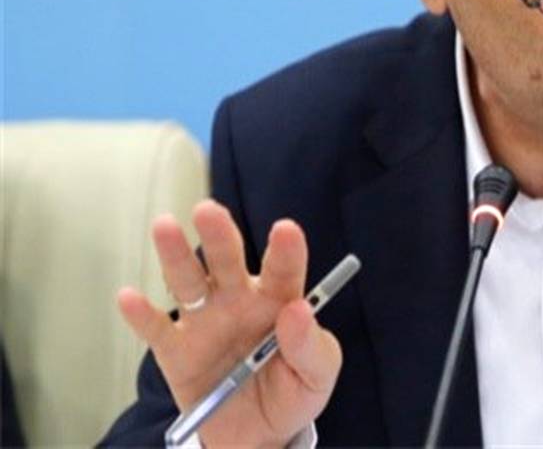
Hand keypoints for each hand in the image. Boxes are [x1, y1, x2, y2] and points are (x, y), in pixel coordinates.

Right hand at [117, 200, 341, 447]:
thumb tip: (296, 312)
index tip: (285, 230)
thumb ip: (311, 346)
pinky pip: (155, 330)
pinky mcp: (176, 351)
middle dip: (219, 236)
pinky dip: (140, 314)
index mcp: (280, 299)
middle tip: (209, 210)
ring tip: (164, 227)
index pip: (284, 269)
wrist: (257, 434)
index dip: (285, 250)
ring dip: (175, 256)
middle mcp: (239, 301)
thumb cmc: (293, 391)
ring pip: (188, 283)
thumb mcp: (317, 375)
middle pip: (228, 262)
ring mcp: (205, 322)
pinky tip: (130, 297)